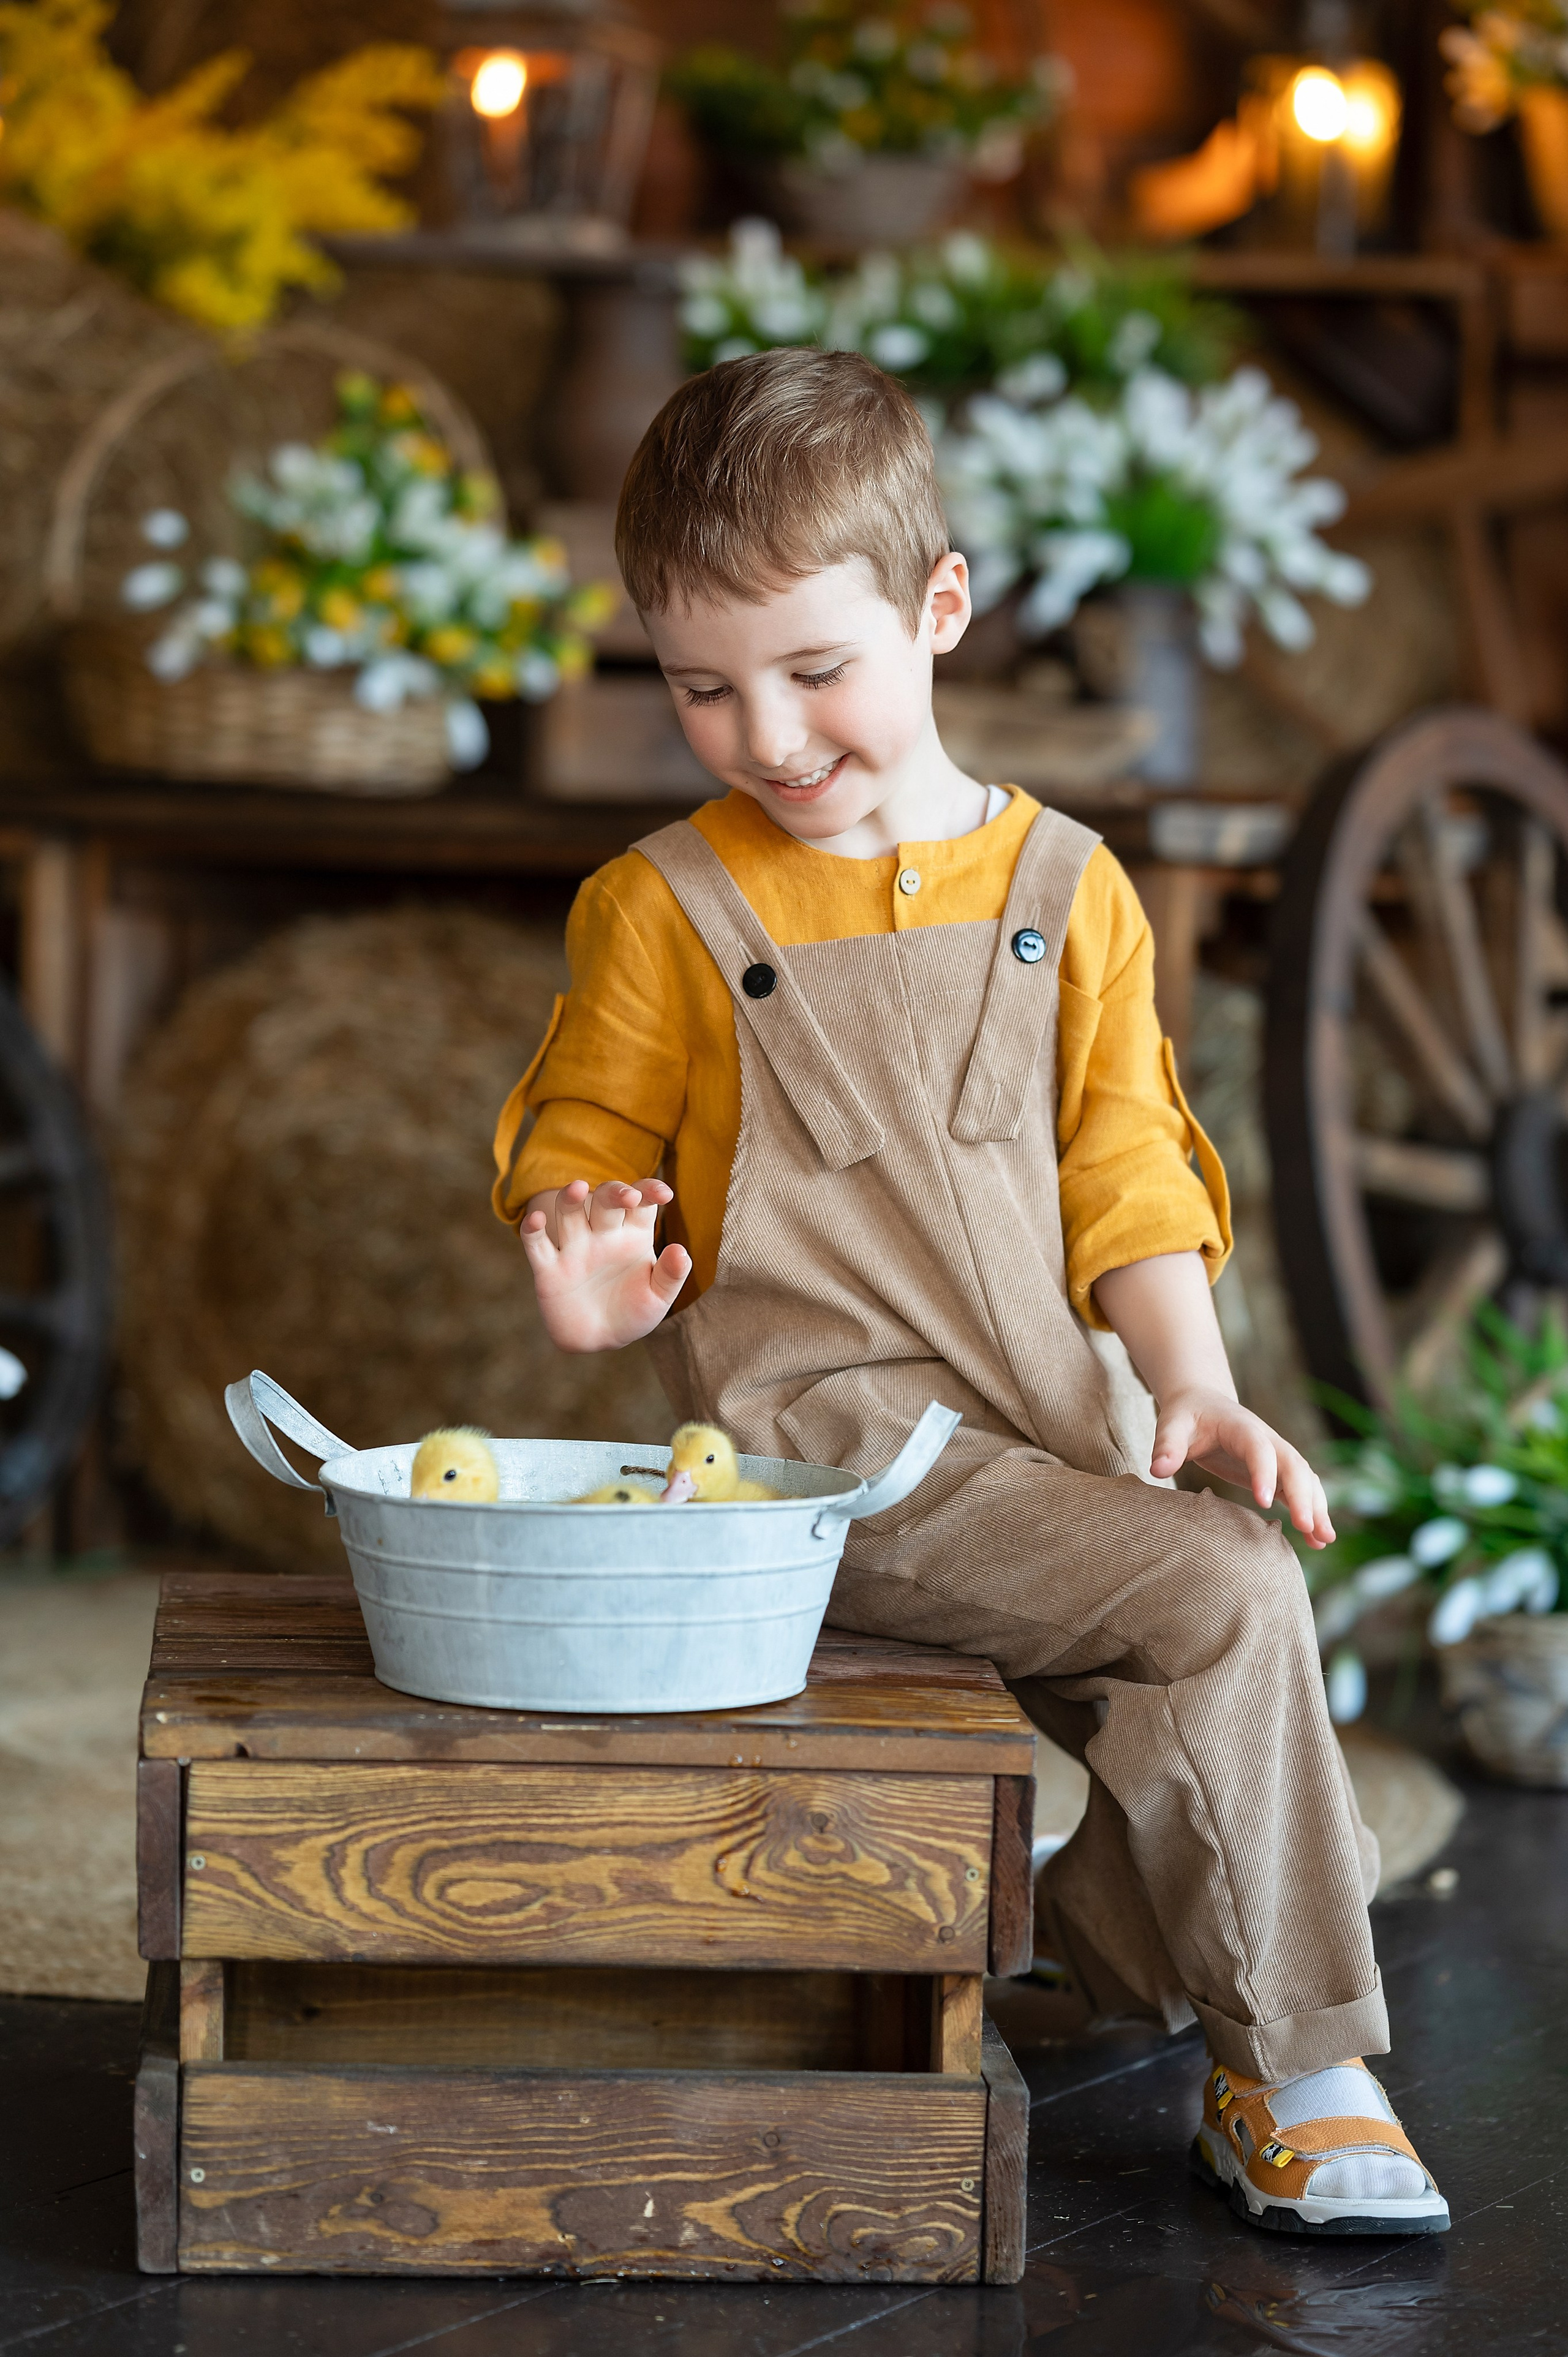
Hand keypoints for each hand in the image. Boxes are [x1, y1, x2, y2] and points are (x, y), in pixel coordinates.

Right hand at [520, 1179, 690, 1352]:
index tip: (664, 1194)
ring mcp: (574, 1249)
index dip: (650, 1190)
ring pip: (568, 1212)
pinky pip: (536, 1243)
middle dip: (614, 1192)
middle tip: (628, 1197)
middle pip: (605, 1200)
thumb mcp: (658, 1298)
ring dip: (570, 1198)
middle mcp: (602, 1235)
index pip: (642, 1202)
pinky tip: (537, 1219)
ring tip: (577, 1188)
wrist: (600, 1341)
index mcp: (632, 1235)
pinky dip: (532, 1229)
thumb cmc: (633, 1313)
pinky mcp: (549, 1269)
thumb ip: (671, 1275)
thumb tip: (681, 1251)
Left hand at [1152, 1385, 1334, 1547]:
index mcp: (1242, 1426)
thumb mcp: (1171, 1423)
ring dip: (1317, 1506)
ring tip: (1324, 1539)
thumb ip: (1166, 1445)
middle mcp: (1267, 1439)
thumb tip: (1157, 1469)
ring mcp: (1276, 1455)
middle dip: (1303, 1495)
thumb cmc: (1186, 1415)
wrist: (1202, 1402)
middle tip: (1307, 1528)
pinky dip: (1312, 1511)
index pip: (1258, 1449)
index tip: (1264, 1502)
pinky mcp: (1276, 1471)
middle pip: (1293, 1465)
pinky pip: (1300, 1490)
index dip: (1264, 1473)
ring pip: (1304, 1478)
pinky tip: (1319, 1540)